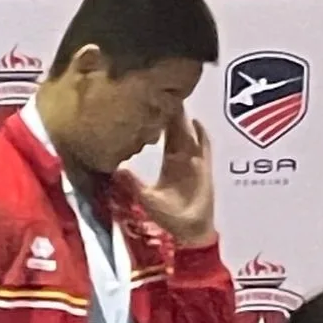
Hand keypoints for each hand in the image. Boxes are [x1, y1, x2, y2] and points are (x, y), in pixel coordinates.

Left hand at [130, 108, 215, 246]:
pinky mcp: (205, 168)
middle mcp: (182, 159)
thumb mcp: (147, 197)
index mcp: (169, 163)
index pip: (163, 136)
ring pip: (190, 135)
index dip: (158, 121)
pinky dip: (201, 136)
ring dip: (185, 120)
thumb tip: (117, 170)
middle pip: (177, 130)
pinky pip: (205, 148)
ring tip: (179, 101)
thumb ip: (134, 183)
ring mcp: (195, 162)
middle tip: (166, 92)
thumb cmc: (169, 217)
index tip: (151, 103)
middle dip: (172, 113)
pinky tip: (196, 123)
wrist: (189, 230)